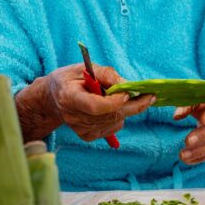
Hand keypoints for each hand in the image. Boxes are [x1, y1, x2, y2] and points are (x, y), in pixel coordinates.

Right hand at [16, 63, 154, 141]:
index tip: (128, 93)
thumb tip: (129, 86)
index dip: (114, 102)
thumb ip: (107, 75)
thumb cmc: (72, 79)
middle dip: (133, 105)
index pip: (95, 107)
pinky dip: (118, 117)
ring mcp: (80, 129)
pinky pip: (113, 128)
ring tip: (120, 97)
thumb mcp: (86, 68)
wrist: (54, 98)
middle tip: (150, 97)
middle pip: (110, 116)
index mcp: (69, 97)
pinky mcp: (87, 136)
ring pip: (115, 122)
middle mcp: (73, 117)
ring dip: (125, 109)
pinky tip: (111, 108)